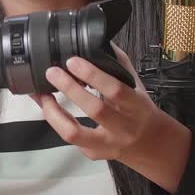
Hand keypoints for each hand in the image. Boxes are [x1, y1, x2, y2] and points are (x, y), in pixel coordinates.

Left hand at [32, 43, 190, 190]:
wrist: (153, 147)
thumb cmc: (141, 112)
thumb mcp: (137, 87)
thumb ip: (119, 65)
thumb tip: (100, 41)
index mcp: (136, 106)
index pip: (115, 89)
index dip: (93, 75)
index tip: (73, 61)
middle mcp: (123, 128)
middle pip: (94, 110)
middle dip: (70, 89)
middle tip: (52, 72)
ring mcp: (107, 144)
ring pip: (74, 133)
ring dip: (53, 112)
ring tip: (41, 94)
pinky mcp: (93, 153)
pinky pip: (69, 138)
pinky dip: (55, 120)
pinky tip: (47, 106)